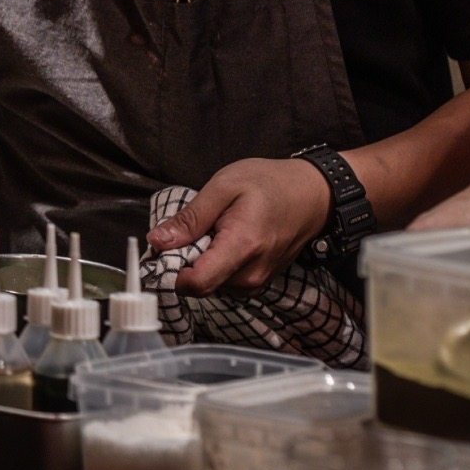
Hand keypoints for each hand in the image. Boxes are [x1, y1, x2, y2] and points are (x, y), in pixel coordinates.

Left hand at [147, 157, 333, 295]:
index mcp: (241, 247)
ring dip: (201, 263)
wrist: (312, 195)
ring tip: (212, 231)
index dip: (170, 271)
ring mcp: (257, 282)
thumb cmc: (269, 184)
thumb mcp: (223, 187)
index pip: (196, 284)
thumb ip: (190, 218)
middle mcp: (250, 275)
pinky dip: (216, 264)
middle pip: (200, 285)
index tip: (161, 250)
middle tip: (191, 230)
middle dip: (184, 262)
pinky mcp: (258, 283)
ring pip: (211, 284)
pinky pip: (225, 282)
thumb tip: (157, 242)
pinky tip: (224, 240)